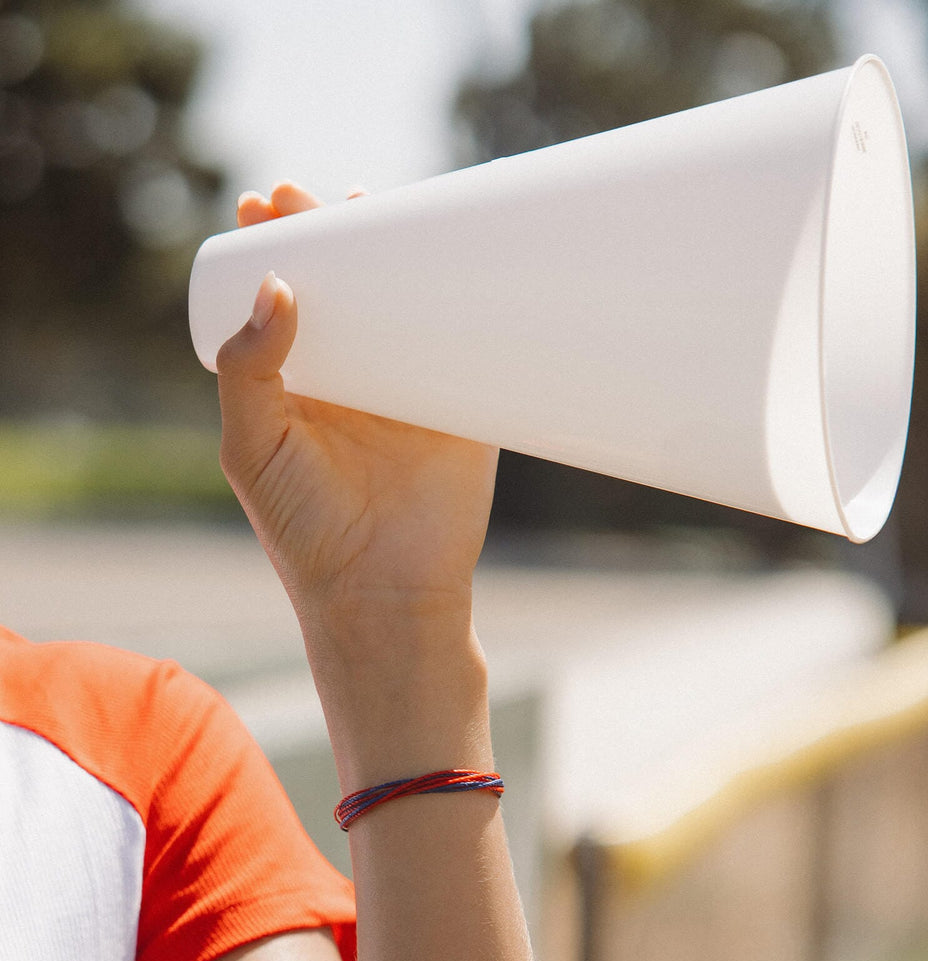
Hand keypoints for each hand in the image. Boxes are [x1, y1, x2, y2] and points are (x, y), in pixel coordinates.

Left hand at [214, 183, 539, 960]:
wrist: (387, 591)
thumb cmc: (307, 530)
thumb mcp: (254, 448)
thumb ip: (250, 371)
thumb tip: (274, 286)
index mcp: (298, 385)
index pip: (282, 298)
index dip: (273, 247)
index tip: (265, 203)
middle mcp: (354, 377)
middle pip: (344, 284)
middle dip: (329, 231)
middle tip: (316, 193)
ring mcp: (411, 385)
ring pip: (406, 300)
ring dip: (396, 248)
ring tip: (378, 199)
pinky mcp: (463, 403)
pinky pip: (468, 338)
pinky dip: (469, 294)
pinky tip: (464, 249)